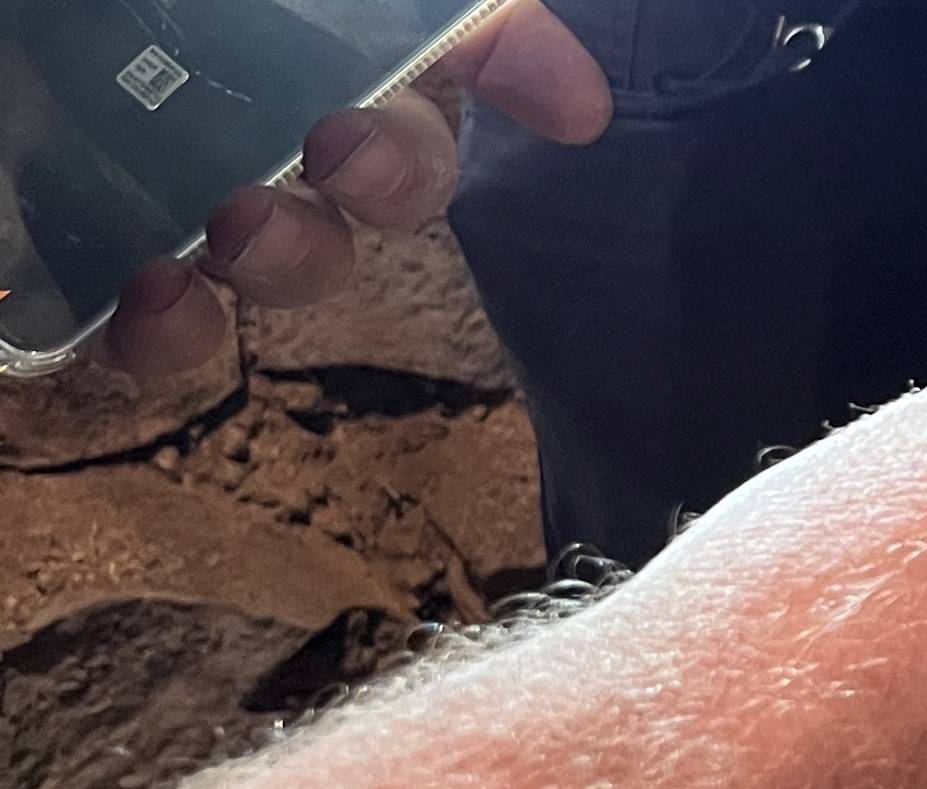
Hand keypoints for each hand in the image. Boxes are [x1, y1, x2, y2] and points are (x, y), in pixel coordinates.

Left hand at [100, 0, 610, 372]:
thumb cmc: (74, 22)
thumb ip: (386, 15)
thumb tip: (544, 71)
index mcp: (292, 35)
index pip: (441, 39)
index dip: (520, 64)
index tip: (572, 116)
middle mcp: (258, 113)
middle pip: (388, 166)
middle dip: (399, 173)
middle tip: (344, 162)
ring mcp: (184, 200)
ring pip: (298, 259)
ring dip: (298, 258)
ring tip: (235, 229)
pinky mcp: (100, 278)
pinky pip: (170, 338)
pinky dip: (177, 337)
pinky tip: (158, 295)